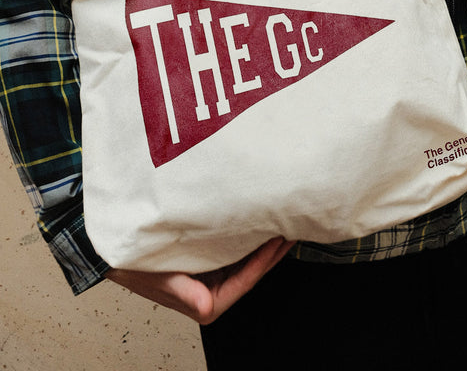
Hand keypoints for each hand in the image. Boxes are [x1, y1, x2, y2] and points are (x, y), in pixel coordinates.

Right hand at [105, 237, 292, 324]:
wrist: (115, 250)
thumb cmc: (134, 265)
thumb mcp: (161, 278)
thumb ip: (185, 293)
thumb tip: (204, 306)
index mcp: (206, 303)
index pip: (246, 281)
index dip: (265, 261)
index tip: (279, 240)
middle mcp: (212, 292)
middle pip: (252, 271)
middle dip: (272, 250)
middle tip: (291, 225)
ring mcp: (212, 276)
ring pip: (246, 260)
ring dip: (263, 242)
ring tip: (281, 220)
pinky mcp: (208, 263)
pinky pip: (235, 250)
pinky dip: (248, 237)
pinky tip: (258, 220)